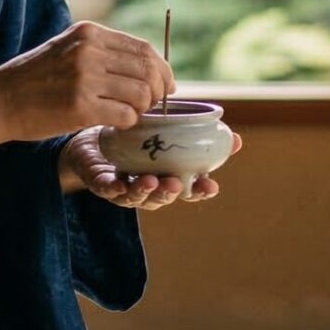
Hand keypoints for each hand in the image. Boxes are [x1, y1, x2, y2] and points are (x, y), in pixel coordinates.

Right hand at [0, 21, 176, 143]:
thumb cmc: (33, 80)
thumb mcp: (65, 49)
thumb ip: (101, 51)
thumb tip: (146, 65)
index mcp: (88, 33)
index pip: (143, 48)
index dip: (162, 69)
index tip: (165, 86)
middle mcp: (88, 50)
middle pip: (148, 69)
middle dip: (157, 91)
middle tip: (152, 105)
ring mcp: (84, 78)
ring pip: (141, 93)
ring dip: (142, 108)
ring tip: (130, 115)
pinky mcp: (80, 107)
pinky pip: (125, 115)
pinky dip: (127, 123)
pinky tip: (116, 124)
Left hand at [60, 124, 242, 209]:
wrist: (92, 137)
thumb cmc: (137, 138)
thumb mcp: (169, 132)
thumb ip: (199, 136)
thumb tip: (236, 139)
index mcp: (166, 177)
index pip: (187, 190)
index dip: (199, 191)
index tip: (211, 185)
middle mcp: (147, 188)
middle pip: (162, 197)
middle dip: (170, 193)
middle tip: (177, 184)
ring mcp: (123, 189)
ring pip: (136, 197)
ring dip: (145, 191)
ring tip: (151, 181)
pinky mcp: (100, 183)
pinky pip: (107, 189)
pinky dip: (115, 188)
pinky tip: (121, 182)